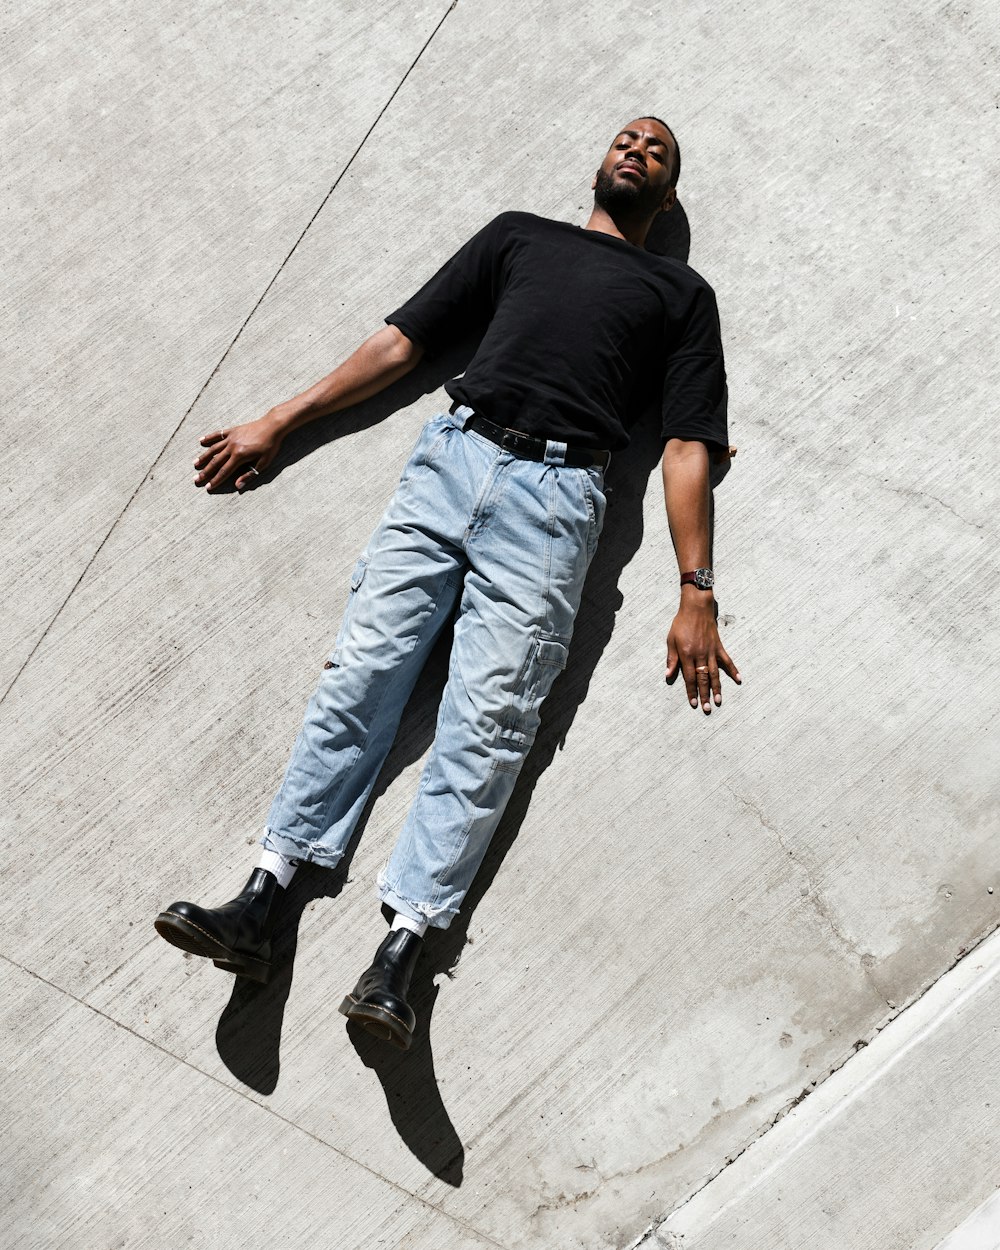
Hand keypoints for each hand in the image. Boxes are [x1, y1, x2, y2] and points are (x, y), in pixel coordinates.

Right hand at [193, 411, 285, 491]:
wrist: (272, 426)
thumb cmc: (270, 446)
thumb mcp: (263, 463)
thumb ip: (250, 474)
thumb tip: (238, 486)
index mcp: (240, 456)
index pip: (224, 471)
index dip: (216, 480)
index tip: (208, 487)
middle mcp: (232, 447)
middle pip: (216, 462)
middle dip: (206, 472)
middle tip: (196, 479)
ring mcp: (231, 438)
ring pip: (214, 449)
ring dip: (204, 457)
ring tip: (195, 464)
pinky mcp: (232, 430)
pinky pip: (218, 434)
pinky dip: (209, 438)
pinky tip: (201, 441)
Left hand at [665, 595, 740, 713]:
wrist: (696, 608)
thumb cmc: (681, 624)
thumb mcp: (671, 640)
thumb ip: (671, 659)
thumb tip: (668, 675)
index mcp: (686, 655)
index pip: (689, 678)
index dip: (691, 692)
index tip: (694, 703)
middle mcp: (700, 655)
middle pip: (703, 679)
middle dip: (705, 695)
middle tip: (707, 709)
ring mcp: (711, 651)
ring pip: (715, 674)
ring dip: (717, 688)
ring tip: (719, 701)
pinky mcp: (718, 646)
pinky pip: (727, 660)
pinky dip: (733, 670)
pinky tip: (738, 680)